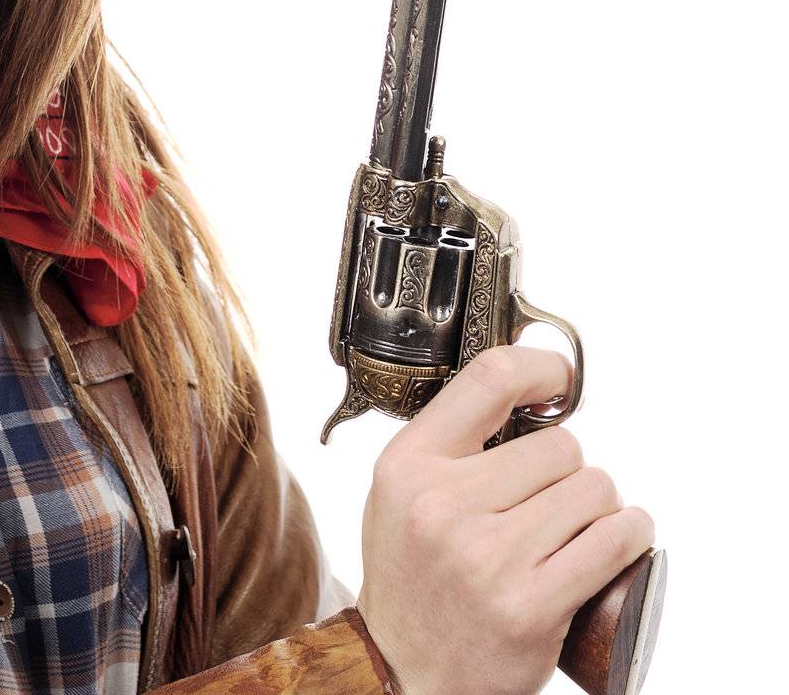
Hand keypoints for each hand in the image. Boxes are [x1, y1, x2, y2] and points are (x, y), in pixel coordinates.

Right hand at [353, 344, 655, 694]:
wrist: (404, 671)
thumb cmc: (412, 578)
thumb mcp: (400, 495)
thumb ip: (446, 445)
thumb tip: (521, 390)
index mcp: (408, 466)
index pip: (486, 382)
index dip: (537, 367)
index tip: (558, 377)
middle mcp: (443, 505)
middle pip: (557, 444)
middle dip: (568, 467)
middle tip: (553, 496)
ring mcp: (489, 557)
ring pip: (590, 488)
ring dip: (600, 503)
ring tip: (579, 524)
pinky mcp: (532, 605)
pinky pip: (610, 543)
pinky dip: (630, 533)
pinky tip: (624, 535)